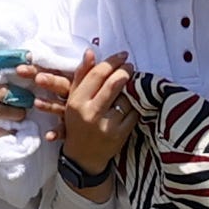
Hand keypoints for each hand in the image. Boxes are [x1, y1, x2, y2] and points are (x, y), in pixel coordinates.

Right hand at [0, 55, 30, 146]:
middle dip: (21, 97)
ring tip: (22, 114)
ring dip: (16, 114)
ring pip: (1, 111)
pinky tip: (13, 129)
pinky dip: (5, 130)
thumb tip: (22, 65)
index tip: (29, 58)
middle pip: (3, 91)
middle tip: (31, 99)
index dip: (13, 58)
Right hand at [51, 50, 137, 171]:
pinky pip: (134, 113)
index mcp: (77, 102)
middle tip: (130, 66)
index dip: (111, 62)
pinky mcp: (120, 135)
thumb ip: (82, 75)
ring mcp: (107, 125)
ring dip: (130, 89)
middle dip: (125, 71)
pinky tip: (133, 102)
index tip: (122, 56)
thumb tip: (91, 52)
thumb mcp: (73, 99)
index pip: (96, 75)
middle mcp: (91, 113)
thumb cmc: (78, 123)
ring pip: (126, 98)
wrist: (83, 156)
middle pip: (113, 84)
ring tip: (130, 85)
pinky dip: (135, 105)